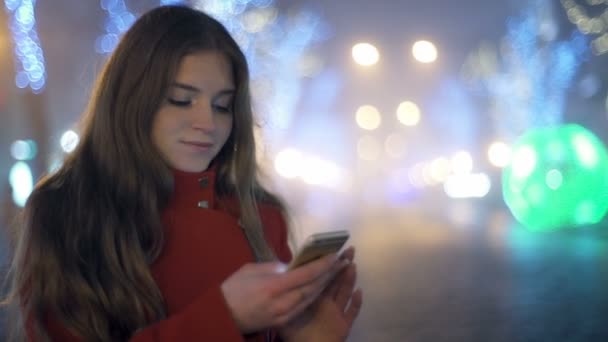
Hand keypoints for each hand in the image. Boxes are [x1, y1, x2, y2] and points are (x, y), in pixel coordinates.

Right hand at [221, 252, 346, 332]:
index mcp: (274, 286)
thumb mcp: (252, 269)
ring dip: (326, 285)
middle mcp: (282, 301)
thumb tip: (291, 265)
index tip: (335, 255)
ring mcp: (283, 314)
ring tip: (337, 272)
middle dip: (330, 274)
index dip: (323, 265)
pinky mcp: (282, 322)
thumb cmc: (233, 288)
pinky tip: (322, 287)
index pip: (306, 274)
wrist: (222, 315)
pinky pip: (303, 307)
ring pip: (311, 298)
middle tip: (343, 261)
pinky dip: (315, 296)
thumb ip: (274, 267)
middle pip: (313, 287)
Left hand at [279, 247, 362, 341]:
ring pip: (346, 292)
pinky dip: (356, 303)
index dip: (327, 263)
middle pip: (337, 280)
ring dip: (349, 279)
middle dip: (342, 265)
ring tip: (352, 265)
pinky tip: (359, 292)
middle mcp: (328, 302)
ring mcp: (337, 312)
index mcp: (315, 297)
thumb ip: (284, 296)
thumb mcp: (285, 311)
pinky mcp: (344, 325)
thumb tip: (280, 276)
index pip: (322, 276)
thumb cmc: (296, 332)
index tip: (331, 249)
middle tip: (349, 250)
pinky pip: (352, 312)